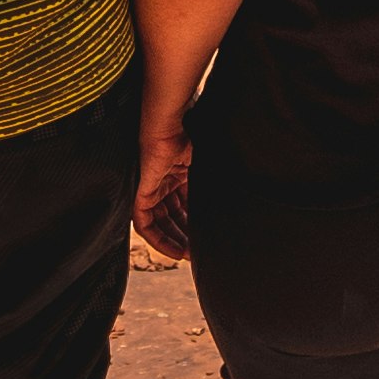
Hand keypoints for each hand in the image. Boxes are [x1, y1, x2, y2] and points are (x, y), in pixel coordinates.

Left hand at [130, 110, 196, 268]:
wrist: (173, 123)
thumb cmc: (190, 135)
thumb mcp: (205, 167)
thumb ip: (210, 185)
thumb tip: (237, 202)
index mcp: (178, 173)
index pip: (184, 205)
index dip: (194, 223)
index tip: (206, 239)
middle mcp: (163, 182)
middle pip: (172, 216)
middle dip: (185, 235)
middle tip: (199, 253)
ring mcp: (152, 187)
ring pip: (160, 223)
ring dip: (173, 241)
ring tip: (189, 255)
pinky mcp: (142, 191)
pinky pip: (144, 222)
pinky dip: (157, 238)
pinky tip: (173, 249)